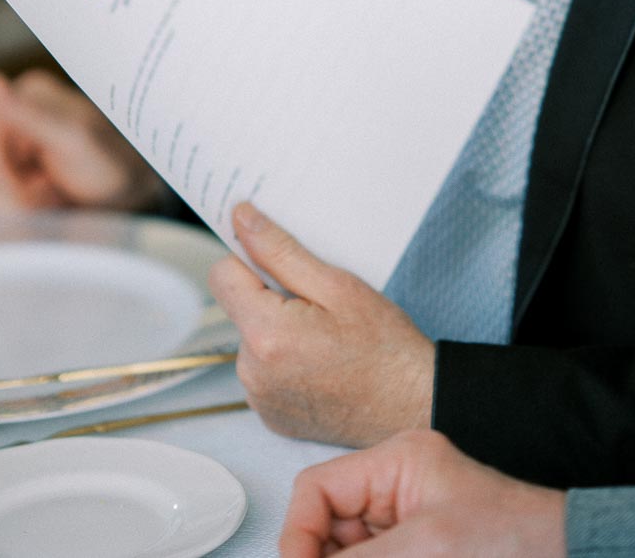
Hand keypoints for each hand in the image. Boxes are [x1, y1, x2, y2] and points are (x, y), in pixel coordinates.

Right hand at [0, 68, 164, 211]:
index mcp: (27, 96)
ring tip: (54, 197)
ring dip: (16, 203)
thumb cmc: (111, 161)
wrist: (128, 195)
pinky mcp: (8, 178)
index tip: (30, 183)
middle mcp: (12, 118)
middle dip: (11, 190)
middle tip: (50, 194)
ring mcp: (8, 151)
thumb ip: (31, 115)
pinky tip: (46, 204)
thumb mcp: (75, 138)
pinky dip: (16, 211)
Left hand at [208, 202, 433, 446]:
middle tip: (318, 305)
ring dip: (276, 329)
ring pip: (251, 338)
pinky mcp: (269, 415)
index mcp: (265, 335)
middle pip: (238, 308)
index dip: (249, 260)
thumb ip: (280, 251)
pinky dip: (283, 361)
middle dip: (269, 297)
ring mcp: (259, 398)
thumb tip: (241, 220)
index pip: (222, 274)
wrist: (412, 407)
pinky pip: (262, 370)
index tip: (279, 261)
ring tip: (323, 337)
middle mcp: (252, 372)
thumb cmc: (384, 348)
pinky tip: (319, 362)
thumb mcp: (337, 285)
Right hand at [280, 428, 567, 556]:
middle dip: (326, 557)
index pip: (316, 490)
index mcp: (394, 461)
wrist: (568, 555)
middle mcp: (395, 487)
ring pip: (349, 551)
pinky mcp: (420, 547)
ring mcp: (408, 522)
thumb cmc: (515, 539)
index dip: (298, 535)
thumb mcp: (424, 547)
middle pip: (328, 527)